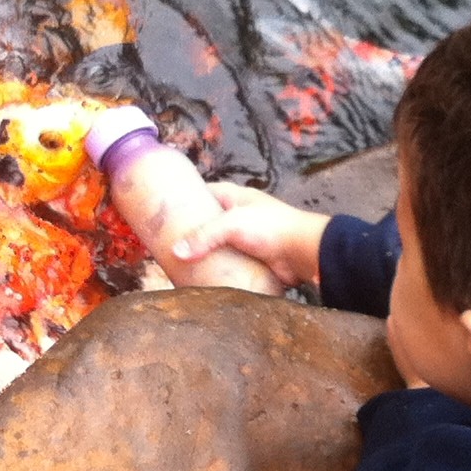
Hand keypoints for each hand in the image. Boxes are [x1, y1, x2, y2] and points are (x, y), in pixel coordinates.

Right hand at [171, 184, 330, 291]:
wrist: (304, 253)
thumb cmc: (272, 228)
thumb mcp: (232, 225)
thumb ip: (203, 236)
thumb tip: (176, 252)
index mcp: (237, 198)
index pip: (207, 192)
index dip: (187, 199)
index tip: (167, 211)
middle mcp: (241, 216)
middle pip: (210, 222)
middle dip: (193, 232)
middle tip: (169, 242)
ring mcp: (247, 239)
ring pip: (219, 245)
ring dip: (205, 254)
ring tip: (180, 263)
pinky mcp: (252, 260)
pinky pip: (230, 265)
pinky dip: (218, 270)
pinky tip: (202, 278)